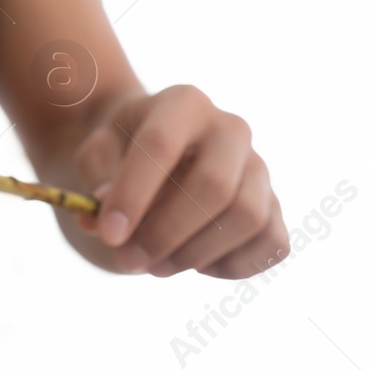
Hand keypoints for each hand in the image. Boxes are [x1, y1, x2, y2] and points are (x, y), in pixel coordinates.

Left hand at [71, 85, 287, 278]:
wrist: (157, 150)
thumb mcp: (96, 153)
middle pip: (214, 185)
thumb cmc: (122, 149)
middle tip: (128, 261)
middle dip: (167, 233)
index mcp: (183, 103)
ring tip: (156, 265)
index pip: (161, 144)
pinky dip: (237, 266)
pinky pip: (273, 244)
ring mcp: (258, 167)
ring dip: (197, 253)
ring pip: (248, 216)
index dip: (134, 194)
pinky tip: (198, 264)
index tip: (109, 235)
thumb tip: (103, 218)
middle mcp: (230, 129)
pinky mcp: (273, 205)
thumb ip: (96, 177)